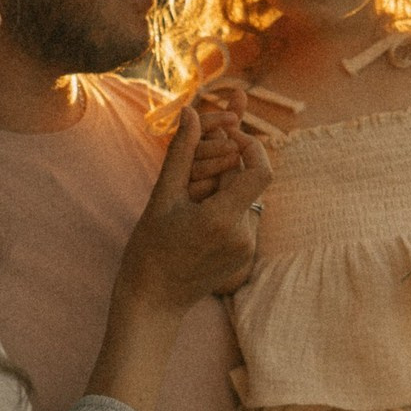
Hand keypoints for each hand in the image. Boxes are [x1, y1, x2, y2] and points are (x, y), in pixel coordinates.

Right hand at [117, 106, 268, 312]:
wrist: (153, 299)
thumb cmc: (150, 249)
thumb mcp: (161, 197)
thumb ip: (180, 152)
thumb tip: (191, 111)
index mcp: (221, 220)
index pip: (261, 171)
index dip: (252, 147)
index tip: (231, 136)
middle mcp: (241, 236)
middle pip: (247, 182)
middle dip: (225, 167)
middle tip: (194, 170)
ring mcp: (245, 249)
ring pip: (243, 199)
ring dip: (222, 189)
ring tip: (188, 203)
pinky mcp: (244, 257)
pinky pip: (241, 218)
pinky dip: (223, 208)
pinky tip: (196, 221)